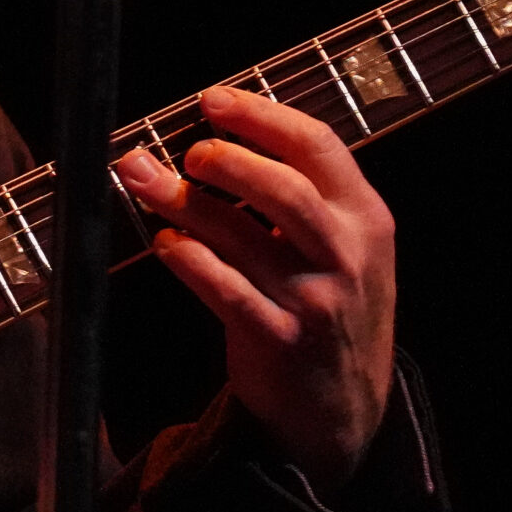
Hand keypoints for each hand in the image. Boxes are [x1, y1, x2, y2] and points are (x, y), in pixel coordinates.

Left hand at [113, 86, 395, 491]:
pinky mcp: (278, 339)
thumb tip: (226, 136)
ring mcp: (314, 300)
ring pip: (242, 235)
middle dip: (225, 158)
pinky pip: (223, 288)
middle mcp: (346, 255)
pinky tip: (165, 242)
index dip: (260, 115)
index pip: (317, 146)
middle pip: (282, 187)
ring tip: (145, 180)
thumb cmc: (333, 312)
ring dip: (185, 201)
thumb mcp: (349, 248)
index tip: (212, 99)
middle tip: (187, 151)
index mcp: (367, 219)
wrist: (344, 412)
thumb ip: (309, 196)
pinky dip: (188, 259)